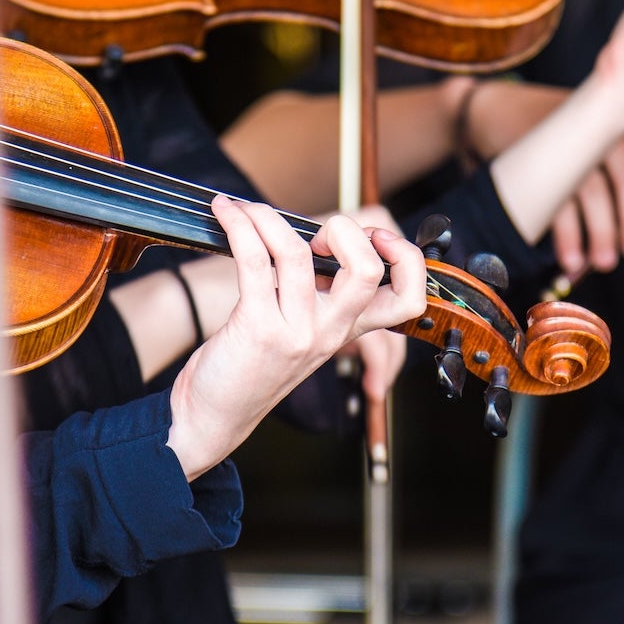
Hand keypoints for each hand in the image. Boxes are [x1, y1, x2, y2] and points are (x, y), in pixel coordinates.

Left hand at [166, 196, 425, 478]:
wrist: (215, 413)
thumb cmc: (252, 363)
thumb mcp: (302, 330)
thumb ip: (319, 292)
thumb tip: (314, 235)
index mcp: (347, 328)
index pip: (408, 298)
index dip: (405, 257)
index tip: (374, 236)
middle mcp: (330, 331)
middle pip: (368, 270)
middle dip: (344, 229)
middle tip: (313, 234)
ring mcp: (296, 332)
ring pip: (298, 254)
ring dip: (267, 218)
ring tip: (245, 210)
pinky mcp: (258, 329)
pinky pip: (254, 261)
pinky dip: (239, 228)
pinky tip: (225, 215)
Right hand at [548, 115, 623, 276]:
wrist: (498, 110)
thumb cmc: (558, 134)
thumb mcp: (593, 133)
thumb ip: (616, 166)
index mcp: (623, 118)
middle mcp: (601, 126)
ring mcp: (570, 143)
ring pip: (596, 194)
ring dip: (602, 236)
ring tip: (602, 262)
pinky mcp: (540, 160)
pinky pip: (560, 205)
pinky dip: (569, 238)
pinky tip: (571, 258)